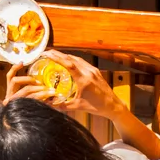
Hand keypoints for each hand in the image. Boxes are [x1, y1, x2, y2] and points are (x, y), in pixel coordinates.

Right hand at [5, 52, 119, 119]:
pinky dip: (73, 60)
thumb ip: (62, 105)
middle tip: (47, 52)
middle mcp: (89, 72)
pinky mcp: (96, 71)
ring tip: (54, 55)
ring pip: (77, 59)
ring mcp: (93, 71)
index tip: (47, 54)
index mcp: (84, 80)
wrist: (113, 105)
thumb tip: (47, 103)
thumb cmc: (97, 107)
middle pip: (72, 59)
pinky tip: (67, 61)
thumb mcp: (77, 107)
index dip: (57, 58)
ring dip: (66, 56)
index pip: (69, 65)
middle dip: (58, 54)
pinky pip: (83, 62)